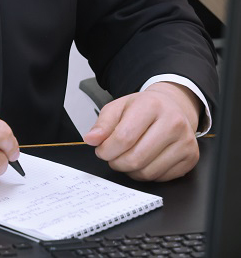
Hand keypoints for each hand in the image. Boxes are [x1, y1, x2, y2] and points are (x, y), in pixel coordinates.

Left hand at [83, 82, 200, 181]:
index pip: (124, 137)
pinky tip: (143, 161)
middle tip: (112, 157)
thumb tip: (91, 139)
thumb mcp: (119, 107)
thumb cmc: (144, 108)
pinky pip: (161, 178)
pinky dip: (146, 174)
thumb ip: (103, 123)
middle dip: (117, 162)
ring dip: (130, 171)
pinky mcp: (191, 158)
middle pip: (136, 158)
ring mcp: (185, 142)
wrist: (173, 107)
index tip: (100, 151)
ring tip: (126, 158)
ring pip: (148, 172)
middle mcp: (173, 122)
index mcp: (152, 105)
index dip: (107, 150)